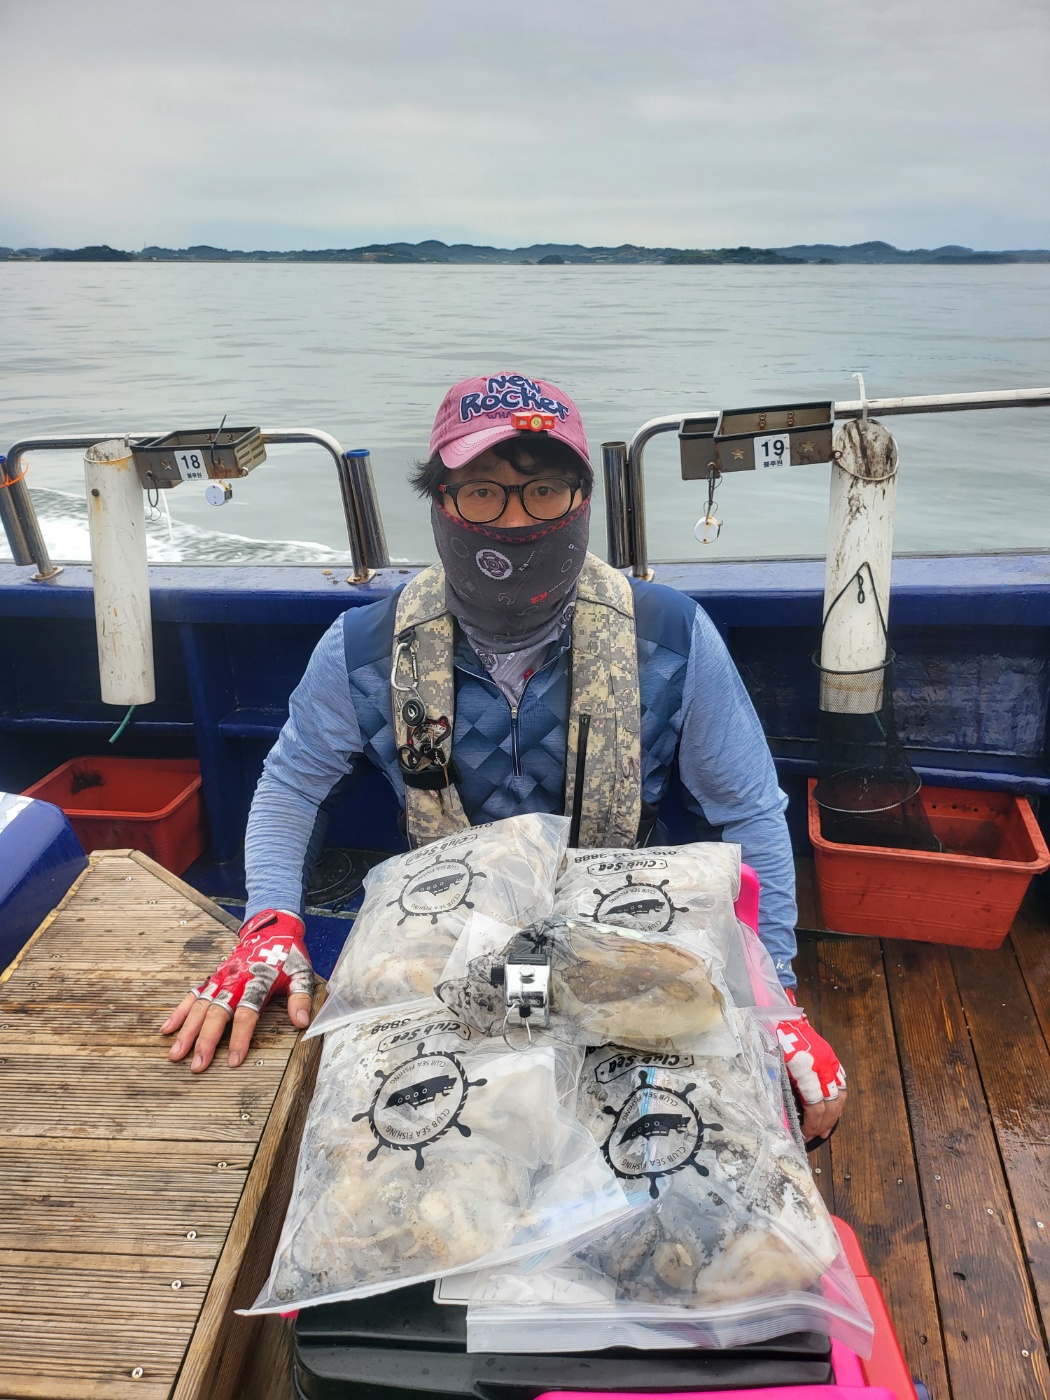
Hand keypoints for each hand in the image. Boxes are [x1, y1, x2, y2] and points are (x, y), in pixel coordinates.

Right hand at [163, 909, 313, 1072]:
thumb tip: (302, 1021)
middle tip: (197, 1065)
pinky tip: (168, 1029)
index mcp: (257, 981)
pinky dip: (179, 1012)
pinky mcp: (212, 977)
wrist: (272, 929)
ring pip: (200, 1007)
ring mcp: (220, 979)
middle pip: (217, 1013)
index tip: (234, 1060)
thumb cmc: (285, 955)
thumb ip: (300, 998)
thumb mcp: (301, 973)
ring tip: (176, 1054)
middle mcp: (234, 981)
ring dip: (187, 1031)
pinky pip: (192, 995)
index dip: (240, 1038)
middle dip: (205, 1040)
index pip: (246, 1014)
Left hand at [776, 991, 846, 1142]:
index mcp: (806, 1068)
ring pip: (840, 1092)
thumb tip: (782, 1116)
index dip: (812, 1124)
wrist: (779, 1014)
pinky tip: (831, 1105)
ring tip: (826, 1126)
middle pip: (832, 1102)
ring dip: (835, 1112)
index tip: (805, 1136)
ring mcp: (830, 1059)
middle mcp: (823, 1065)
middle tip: (815, 1136)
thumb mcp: (770, 1064)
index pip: (816, 1106)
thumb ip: (779, 1089)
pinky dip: (838, 1096)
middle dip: (825, 1122)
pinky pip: (841, 1079)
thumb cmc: (770, 1038)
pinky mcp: (830, 1054)